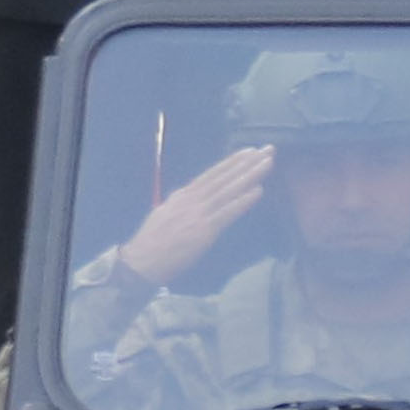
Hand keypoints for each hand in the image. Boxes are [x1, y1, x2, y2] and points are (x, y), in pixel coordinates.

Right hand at [107, 144, 275, 289]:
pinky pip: (228, 213)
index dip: (231, 162)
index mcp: (183, 195)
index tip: (249, 151)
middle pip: (224, 177)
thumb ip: (182, 203)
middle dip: (247, 162)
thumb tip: (193, 194)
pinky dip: (243, 201)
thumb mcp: (166, 213)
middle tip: (268, 149)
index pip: (211, 174)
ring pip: (229, 190)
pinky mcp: (204, 231)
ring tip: (268, 162)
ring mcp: (199, 214)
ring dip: (250, 175)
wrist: (142, 261)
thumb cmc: (153, 241)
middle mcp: (192, 199)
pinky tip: (259, 191)